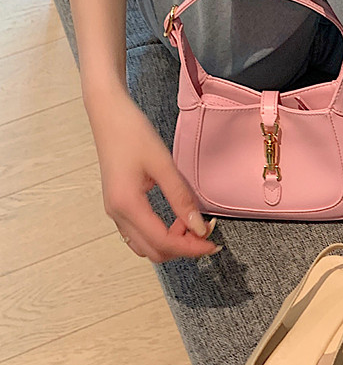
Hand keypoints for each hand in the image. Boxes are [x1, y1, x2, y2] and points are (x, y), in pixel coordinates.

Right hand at [86, 86, 220, 262]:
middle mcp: (117, 214)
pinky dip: (160, 235)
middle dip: (182, 247)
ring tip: (191, 223)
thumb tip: (199, 227)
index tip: (212, 243)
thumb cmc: (132, 132)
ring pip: (146, 247)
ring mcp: (115, 212)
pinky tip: (176, 219)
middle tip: (204, 231)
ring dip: (171, 243)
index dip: (191, 248)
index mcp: (127, 204)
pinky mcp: (118, 206)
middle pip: (155, 251)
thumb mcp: (163, 164)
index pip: (163, 242)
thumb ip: (182, 199)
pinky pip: (140, 235)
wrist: (107, 113)